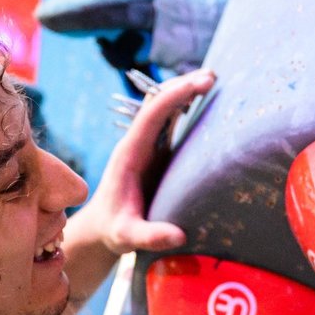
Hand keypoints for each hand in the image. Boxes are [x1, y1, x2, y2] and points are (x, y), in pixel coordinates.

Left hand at [82, 68, 213, 255]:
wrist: (102, 229)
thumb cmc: (114, 232)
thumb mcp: (128, 237)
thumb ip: (149, 236)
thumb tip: (178, 236)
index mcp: (130, 154)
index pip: (151, 114)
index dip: (175, 96)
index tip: (200, 83)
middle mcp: (137, 143)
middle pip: (157, 102)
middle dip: (183, 85)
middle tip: (213, 76)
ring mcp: (146, 146)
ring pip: (164, 108)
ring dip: (185, 91)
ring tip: (213, 80)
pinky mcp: (156, 153)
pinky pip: (170, 122)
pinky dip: (186, 107)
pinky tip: (205, 100)